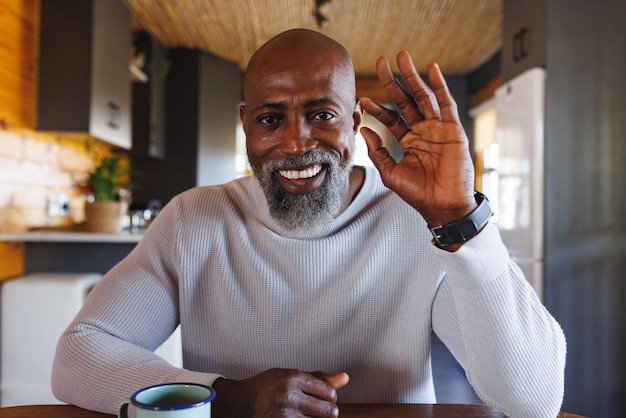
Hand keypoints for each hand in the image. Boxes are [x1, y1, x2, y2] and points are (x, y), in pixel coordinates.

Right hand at [211, 368, 348, 417]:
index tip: (321, 397)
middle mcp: (289, 395)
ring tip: (306, 414)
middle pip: (329, 411)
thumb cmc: (267, 387)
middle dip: (328, 412)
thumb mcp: (290, 376)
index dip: (329, 397)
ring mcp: (285, 415)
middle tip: (318, 410)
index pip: (329, 392)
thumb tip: (346, 377)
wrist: (239, 403)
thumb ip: (318, 378)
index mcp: (293, 378)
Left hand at [359, 51, 475, 227]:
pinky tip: (432, 69)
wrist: (443, 206)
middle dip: (393, 81)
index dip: (377, 108)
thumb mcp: (391, 173)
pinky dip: (439, 86)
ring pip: (423, 96)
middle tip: (381, 61)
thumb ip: (378, 152)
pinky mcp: (452, 129)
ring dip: (413, 77)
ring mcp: (437, 128)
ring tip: (402, 57)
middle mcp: (422, 131)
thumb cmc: (418, 194)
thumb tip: (365, 131)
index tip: (362, 99)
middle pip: (405, 100)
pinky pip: (446, 103)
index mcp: (407, 141)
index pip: (390, 118)